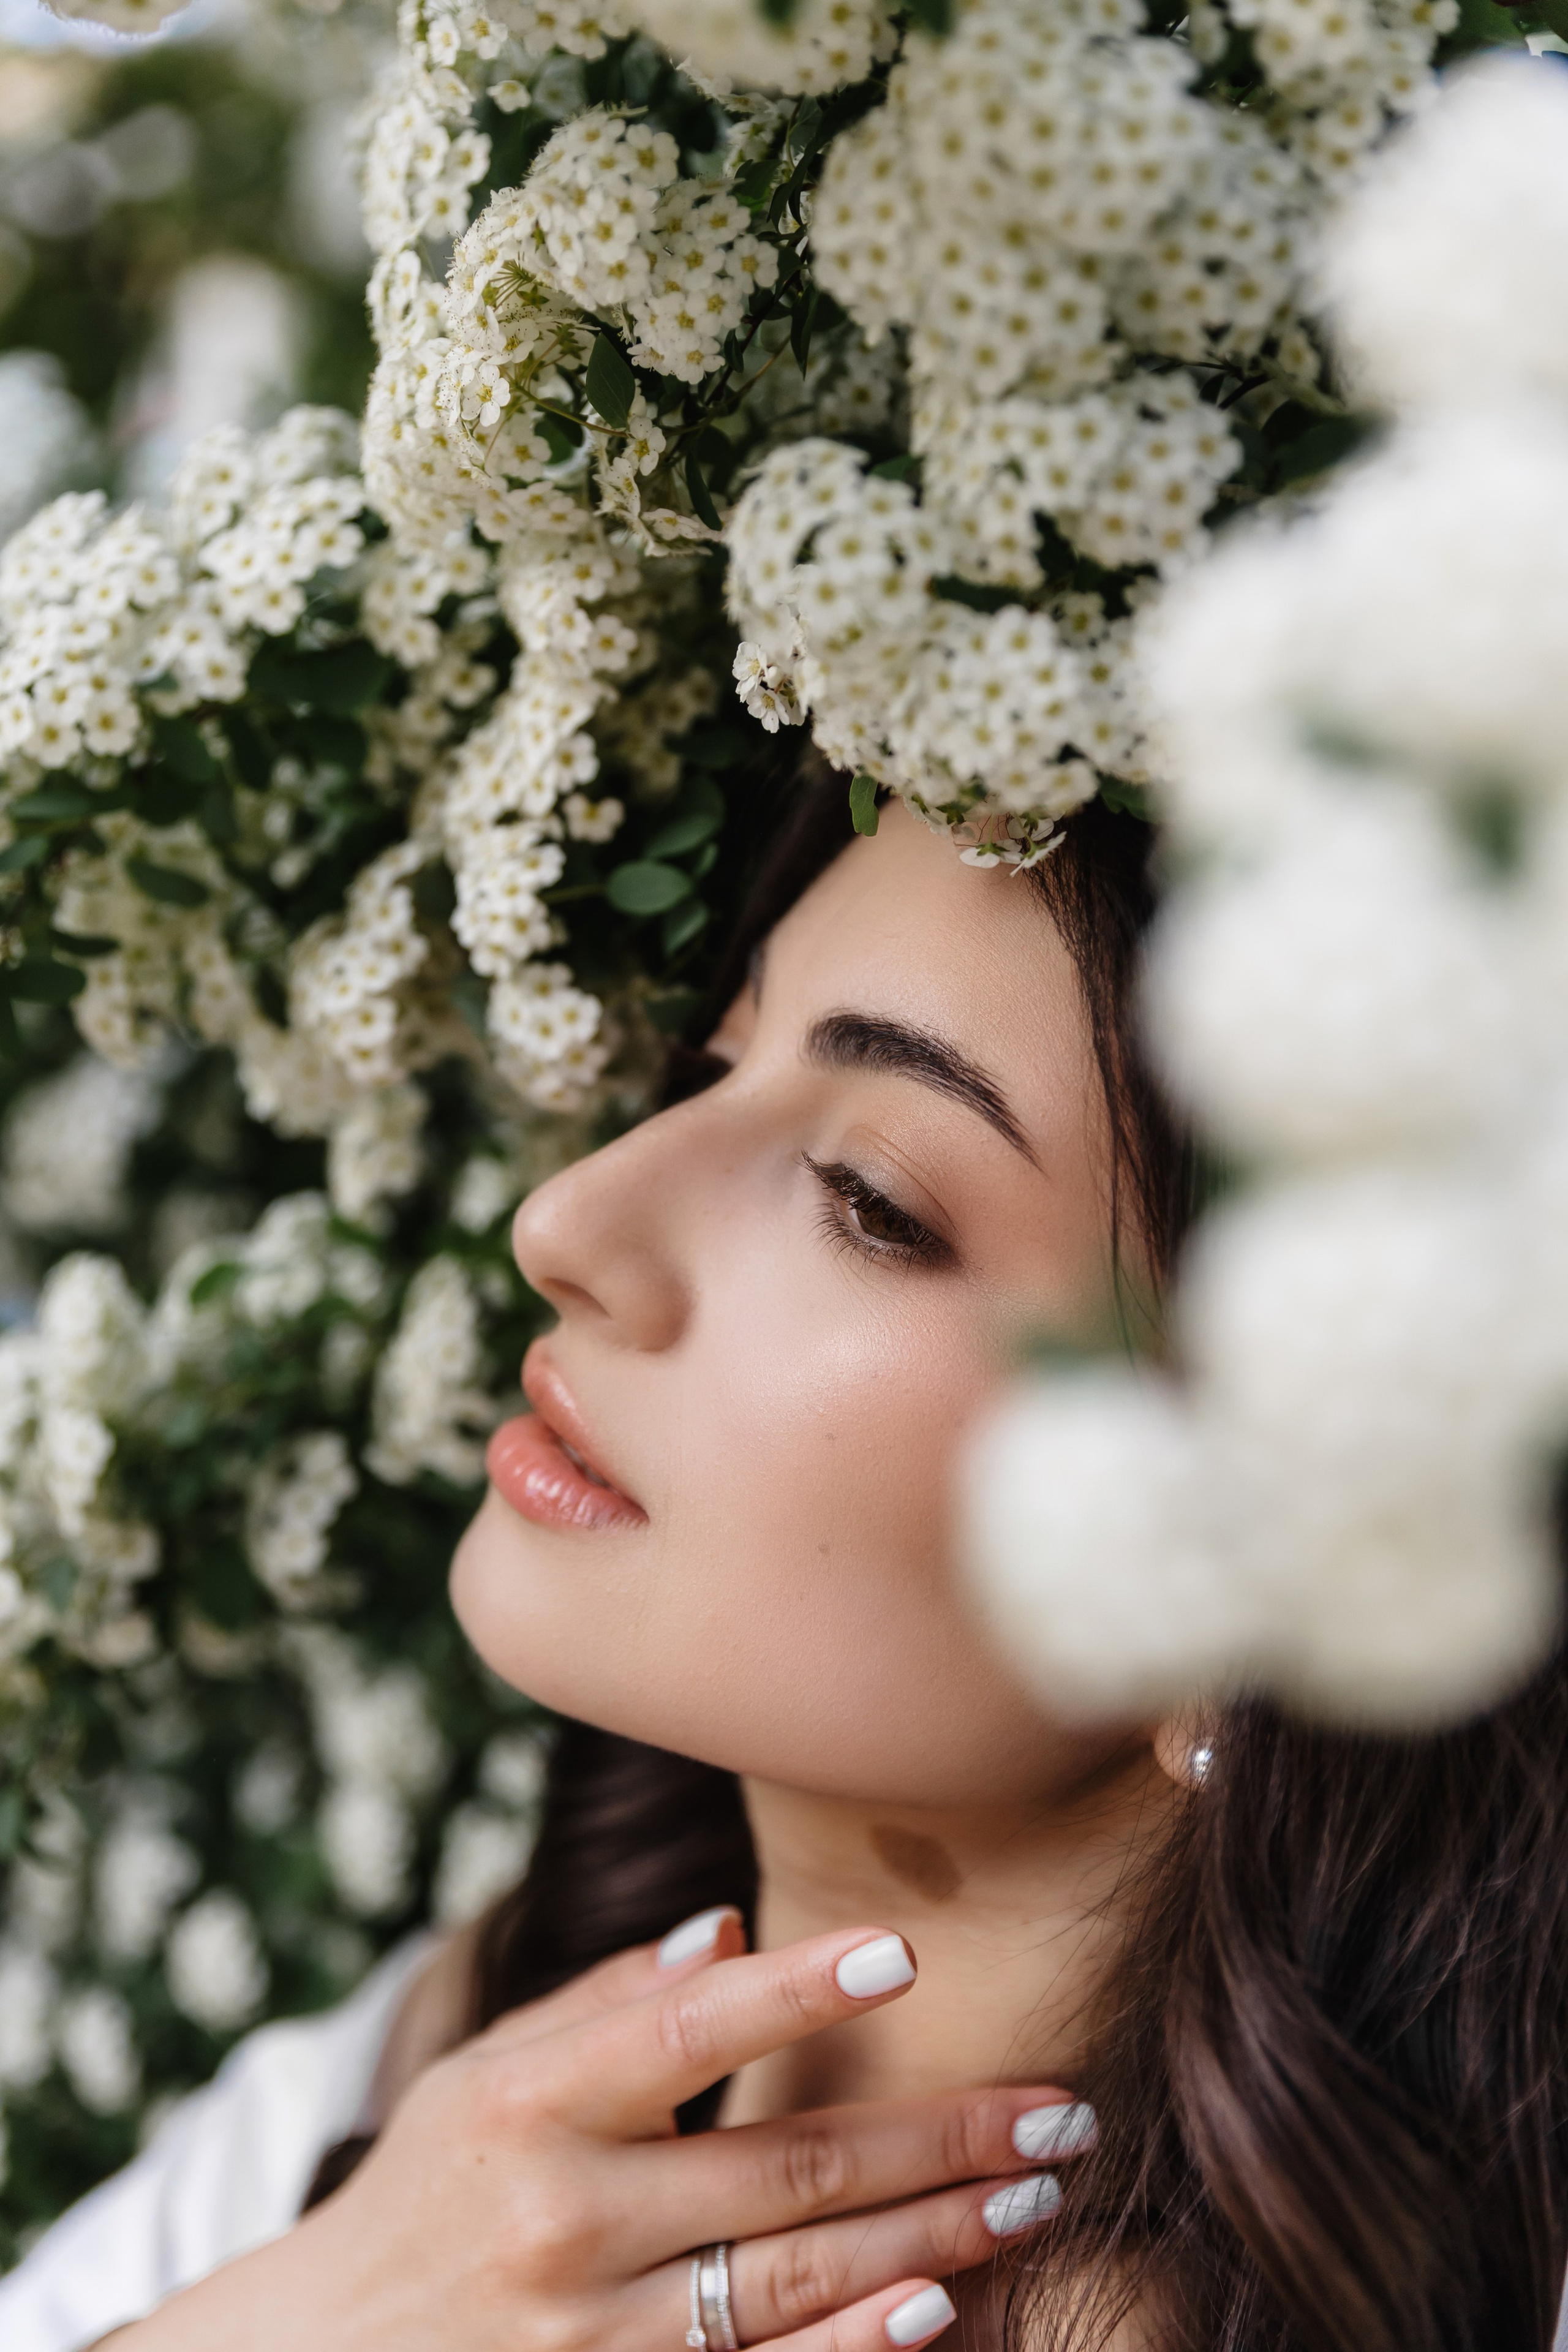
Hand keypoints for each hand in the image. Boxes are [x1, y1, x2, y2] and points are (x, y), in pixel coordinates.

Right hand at [120, 1910, 1093, 2351]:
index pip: (678, 2033)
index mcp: (525, 2106)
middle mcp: (559, 2221)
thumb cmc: (427, 2192)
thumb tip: (731, 1934)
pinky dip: (855, 2350)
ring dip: (934, 2237)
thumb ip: (606, 2006)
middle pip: (782, 2170)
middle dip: (936, 2138)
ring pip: (796, 2282)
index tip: (903, 1953)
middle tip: (1054, 2109)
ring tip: (1034, 2193)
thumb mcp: (482, 2075)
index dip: (793, 1991)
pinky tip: (942, 2308)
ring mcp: (586, 2339)